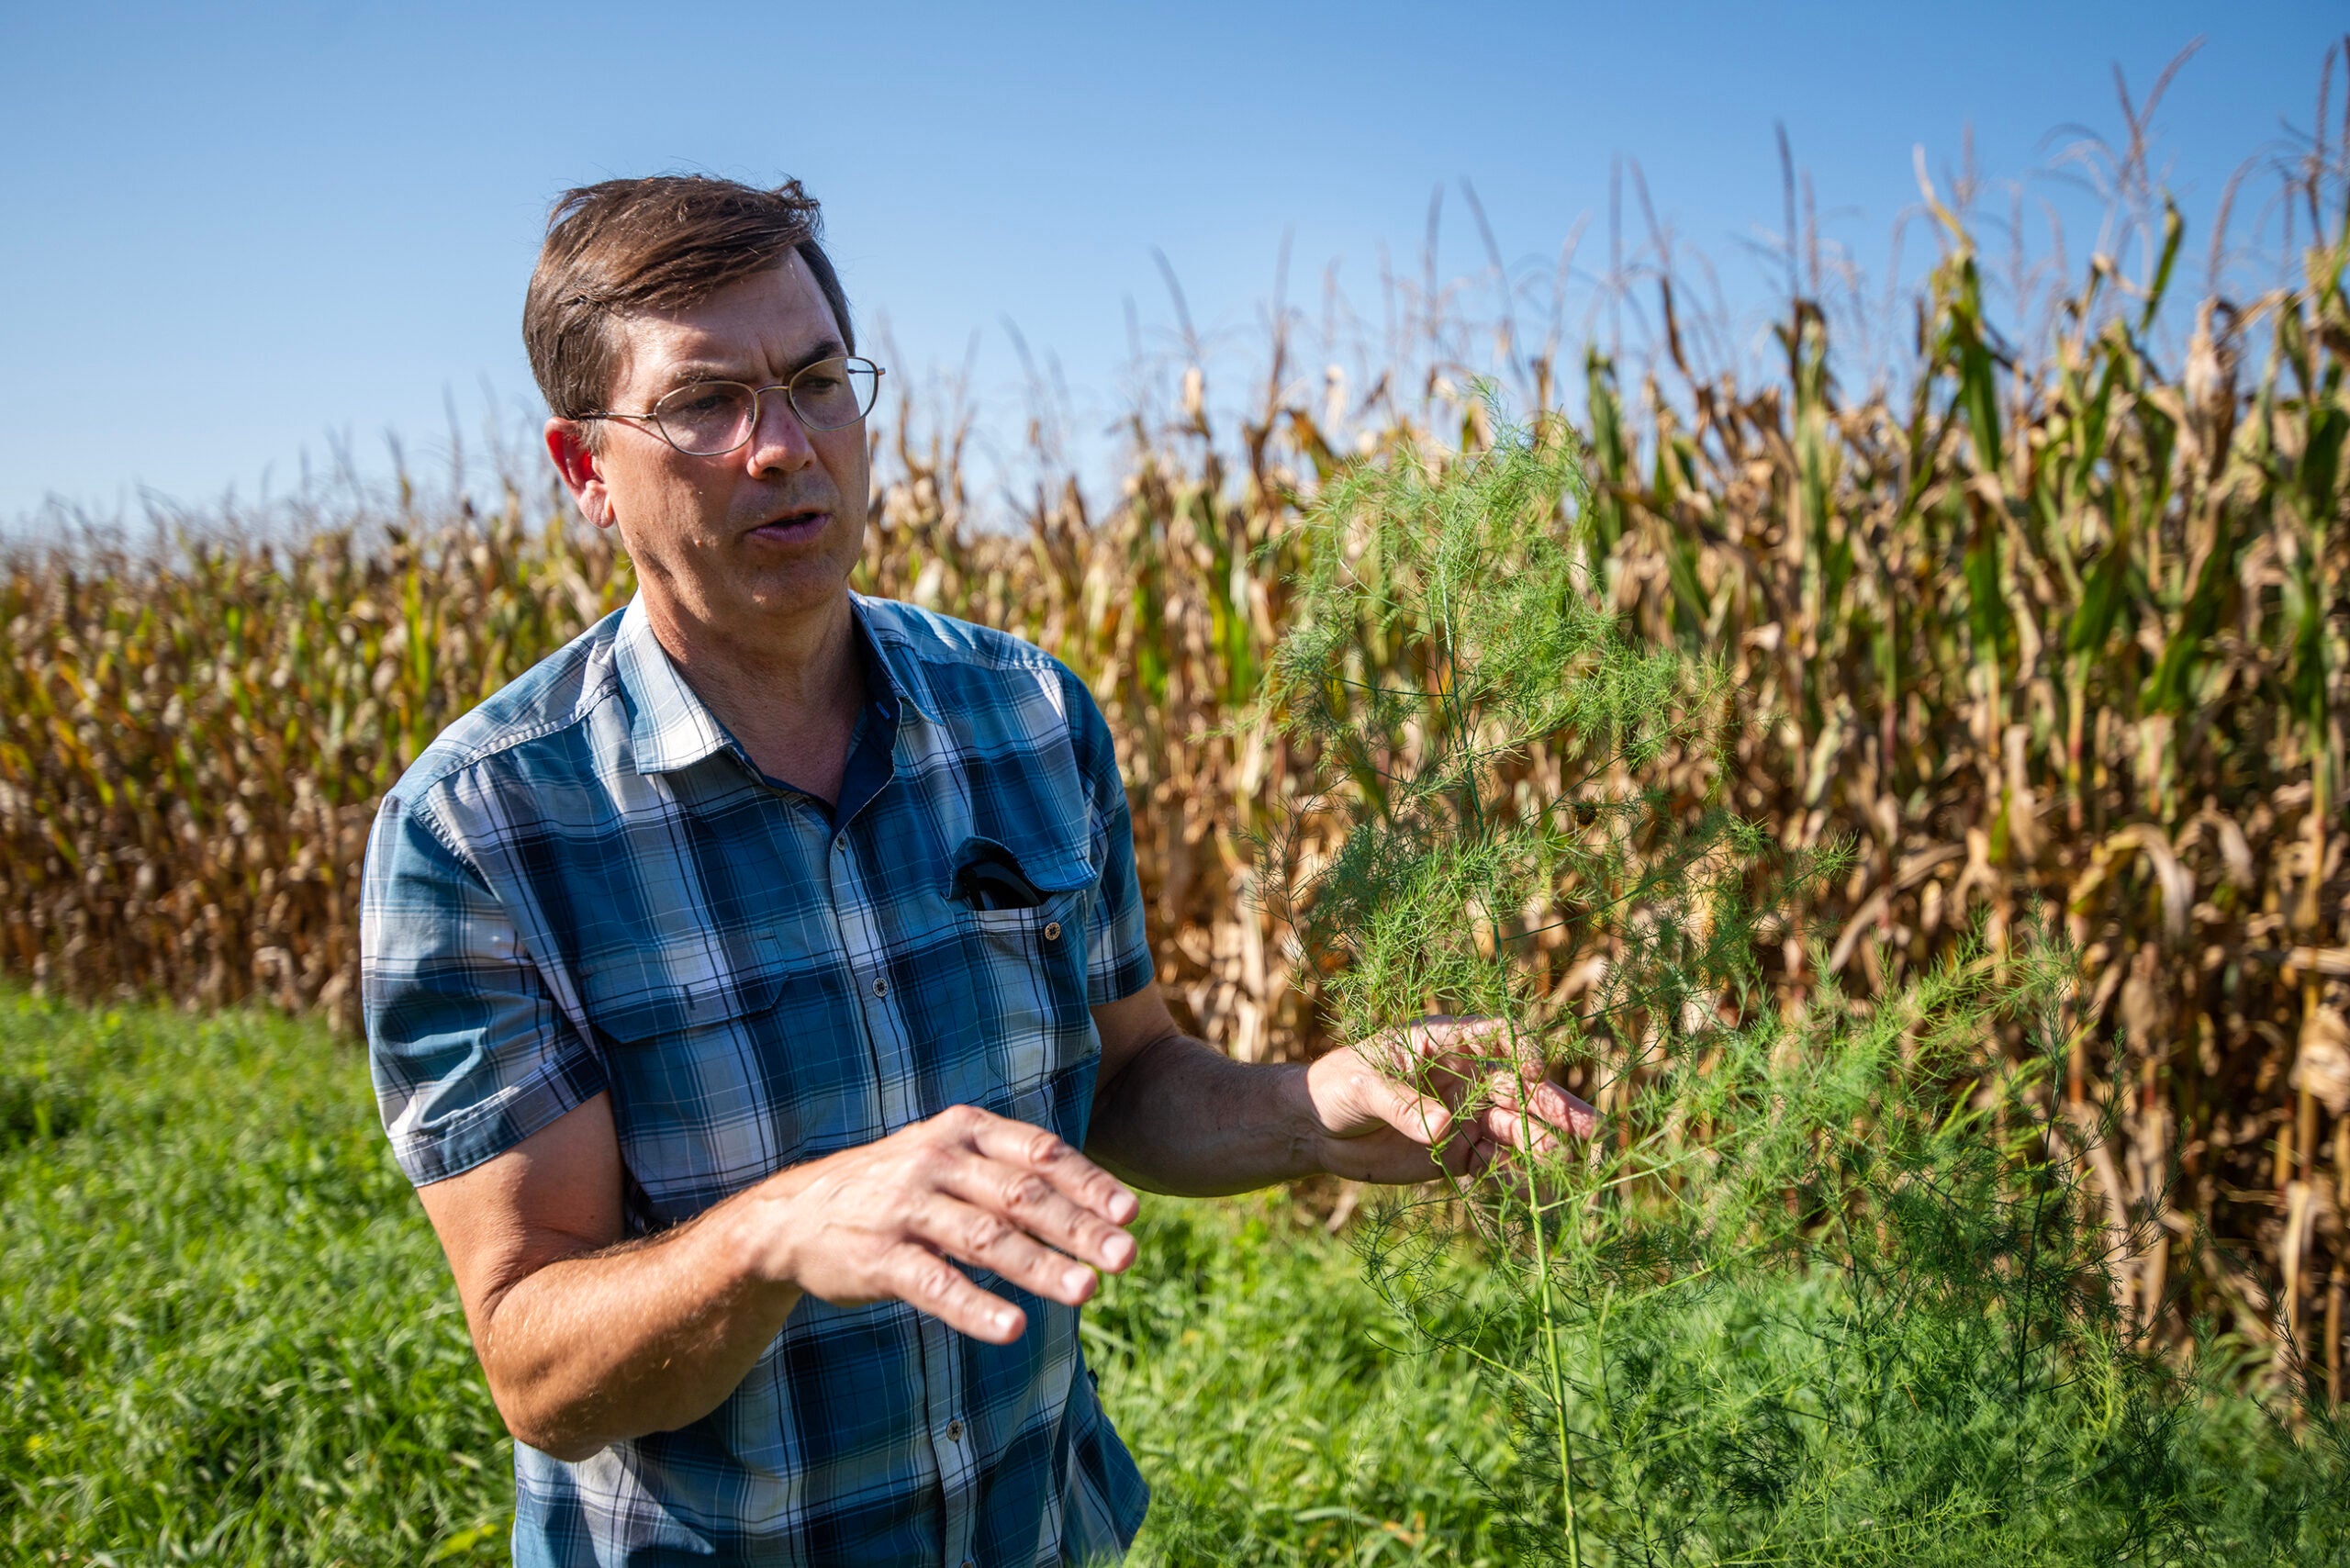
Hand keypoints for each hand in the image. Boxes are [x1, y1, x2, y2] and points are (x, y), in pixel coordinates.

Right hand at [751, 1105, 1138, 1344]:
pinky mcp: (878, 1256)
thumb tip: (1097, 1205)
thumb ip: (1010, 1173)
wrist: (793, 1216)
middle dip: (1079, 1228)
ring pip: (985, 1239)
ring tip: (1086, 1292)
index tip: (1131, 1213)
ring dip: (1040, 1267)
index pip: (1040, 1153)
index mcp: (963, 1130)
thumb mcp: (949, 1157)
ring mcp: (905, 1208)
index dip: (1088, 1184)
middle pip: (1022, 1195)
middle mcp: (937, 1160)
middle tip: (1126, 1257)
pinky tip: (1013, 1327)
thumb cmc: (896, 1188)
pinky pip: (935, 1283)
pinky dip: (975, 1307)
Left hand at [1302, 1015, 1597, 1183]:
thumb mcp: (1363, 1086)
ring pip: (1513, 1126)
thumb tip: (1442, 1129)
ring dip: (1541, 1140)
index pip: (1496, 1036)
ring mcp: (1464, 1115)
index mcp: (1444, 1043)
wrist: (1317, 1129)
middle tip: (1586, 1125)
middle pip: (1517, 1087)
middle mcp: (1464, 1077)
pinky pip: (1495, 1160)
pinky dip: (1515, 1173)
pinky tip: (1535, 1188)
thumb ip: (1402, 1105)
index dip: (1520, 1051)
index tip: (1532, 1072)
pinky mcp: (1459, 1151)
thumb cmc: (1337, 1086)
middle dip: (1551, 1104)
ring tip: (1564, 1158)